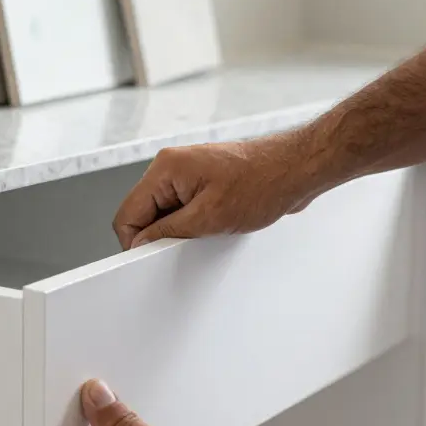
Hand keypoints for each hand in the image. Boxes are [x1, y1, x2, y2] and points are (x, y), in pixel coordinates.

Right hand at [112, 131, 332, 249]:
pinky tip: (214, 226)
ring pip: (163, 212)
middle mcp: (172, 166)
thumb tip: (142, 243)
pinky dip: (193, 223)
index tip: (149, 259)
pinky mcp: (202, 181)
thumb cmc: (263, 182)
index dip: (135, 241)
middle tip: (185, 247)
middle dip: (159, 234)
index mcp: (166, 168)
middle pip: (143, 212)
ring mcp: (187, 173)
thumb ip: (167, 232)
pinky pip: (183, 208)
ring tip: (208, 232)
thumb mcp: (209, 218)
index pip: (128, 212)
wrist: (297, 168)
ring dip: (178, 229)